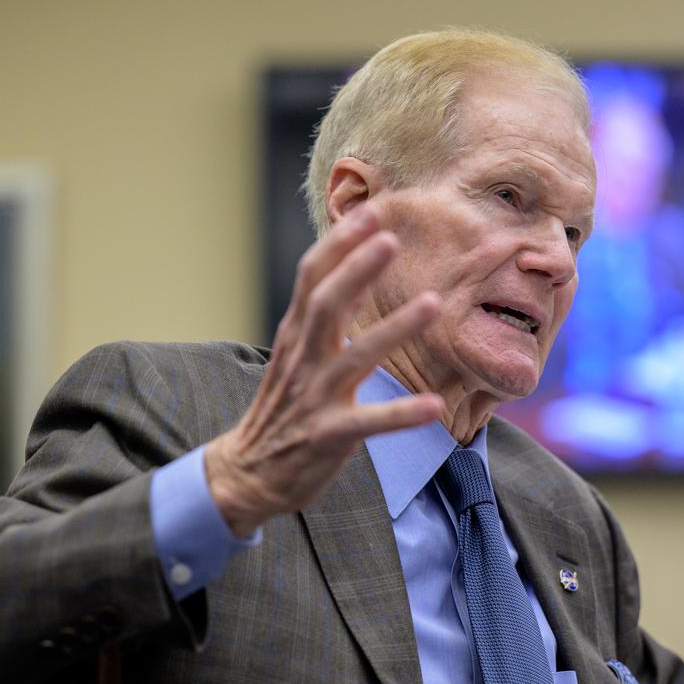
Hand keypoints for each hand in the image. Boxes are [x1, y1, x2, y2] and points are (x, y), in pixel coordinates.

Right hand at [204, 205, 441, 535]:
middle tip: (391, 239)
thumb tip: (353, 263)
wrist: (249, 472)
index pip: (312, 277)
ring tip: (432, 305)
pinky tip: (434, 407)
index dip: (340, 244)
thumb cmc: (284, 407)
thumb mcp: (297, 352)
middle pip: (326, 304)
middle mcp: (303, 359)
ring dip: (393, 329)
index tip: (372, 211)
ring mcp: (314, 397)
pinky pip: (368, 423)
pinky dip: (401, 414)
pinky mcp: (327, 436)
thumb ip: (324, 313)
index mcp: (296, 335)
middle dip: (357, 269)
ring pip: (355, 358)